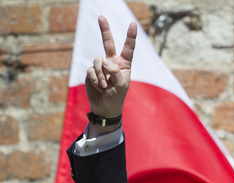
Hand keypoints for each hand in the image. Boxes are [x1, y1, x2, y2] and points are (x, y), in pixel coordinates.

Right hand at [85, 15, 136, 132]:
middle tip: (101, 17)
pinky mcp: (91, 71)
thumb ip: (115, 72)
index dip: (130, 36)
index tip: (133, 24)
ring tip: (104, 85)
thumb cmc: (117, 96)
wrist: (104, 107)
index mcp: (124, 64)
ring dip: (101, 74)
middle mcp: (112, 62)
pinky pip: (91, 70)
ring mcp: (101, 66)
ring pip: (98, 61)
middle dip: (104, 29)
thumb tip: (105, 61)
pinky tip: (99, 87)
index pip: (128, 48)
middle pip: (108, 43)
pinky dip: (95, 79)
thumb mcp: (121, 85)